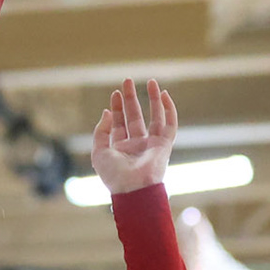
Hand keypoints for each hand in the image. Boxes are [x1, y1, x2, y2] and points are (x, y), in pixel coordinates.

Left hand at [91, 78, 177, 195]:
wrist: (133, 189)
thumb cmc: (114, 175)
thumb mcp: (99, 152)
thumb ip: (101, 131)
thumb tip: (107, 112)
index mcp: (121, 148)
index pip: (119, 124)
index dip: (117, 108)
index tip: (115, 94)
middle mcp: (137, 145)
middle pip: (134, 117)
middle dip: (131, 99)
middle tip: (127, 81)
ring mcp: (152, 144)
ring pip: (154, 117)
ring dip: (152, 99)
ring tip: (150, 82)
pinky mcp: (164, 145)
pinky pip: (170, 124)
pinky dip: (169, 110)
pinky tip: (164, 95)